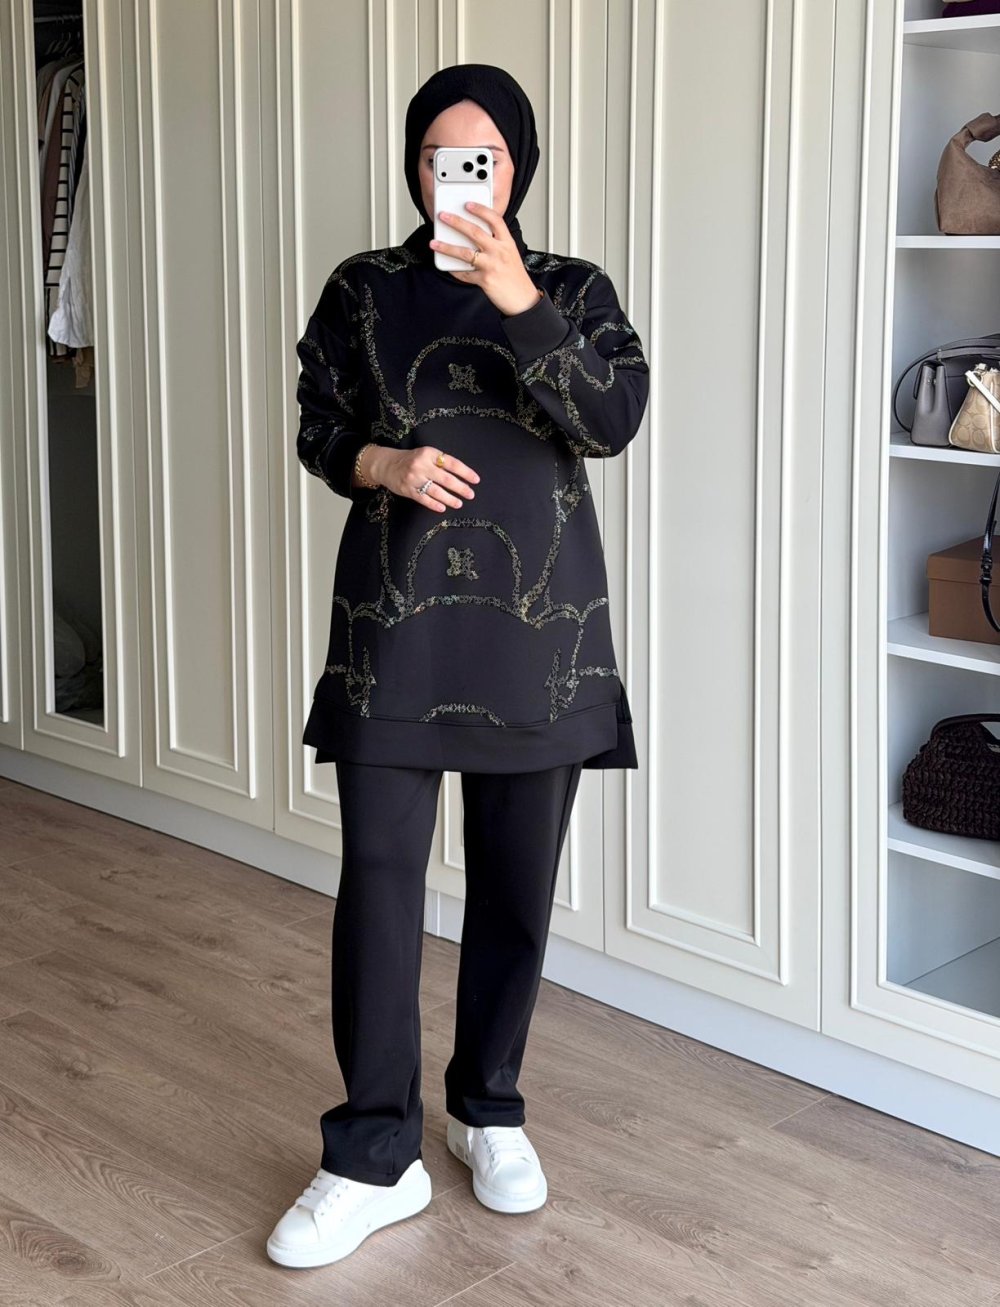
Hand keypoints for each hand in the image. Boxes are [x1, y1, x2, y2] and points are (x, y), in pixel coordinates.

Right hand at [367, 446, 480, 513]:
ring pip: (436, 490)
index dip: (465, 472)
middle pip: (445, 478)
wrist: (386, 464)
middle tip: (470, 494)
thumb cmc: (411, 460)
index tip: (476, 480)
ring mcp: (413, 478)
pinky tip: (442, 508)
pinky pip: (423, 498)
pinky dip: (434, 504)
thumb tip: (462, 477)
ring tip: (459, 503)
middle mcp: (421, 465)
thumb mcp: (425, 455)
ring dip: (449, 498)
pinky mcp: (407, 489)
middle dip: (460, 488)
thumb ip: (440, 463)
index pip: (451, 463)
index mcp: (429, 453)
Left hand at [429, 202, 540, 316]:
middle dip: (456, 222)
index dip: (480, 209)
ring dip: (446, 247)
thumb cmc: (515, 278)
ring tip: (434, 243)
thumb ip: (496, 243)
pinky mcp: (485, 280)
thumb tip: (474, 235)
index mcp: (507, 243)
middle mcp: (500, 252)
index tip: (468, 204)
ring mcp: (492, 266)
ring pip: (465, 252)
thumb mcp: (510, 254)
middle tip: (444, 216)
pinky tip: (447, 266)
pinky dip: (454, 270)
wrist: (523, 299)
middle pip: (475, 232)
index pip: (495, 220)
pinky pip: (464, 273)